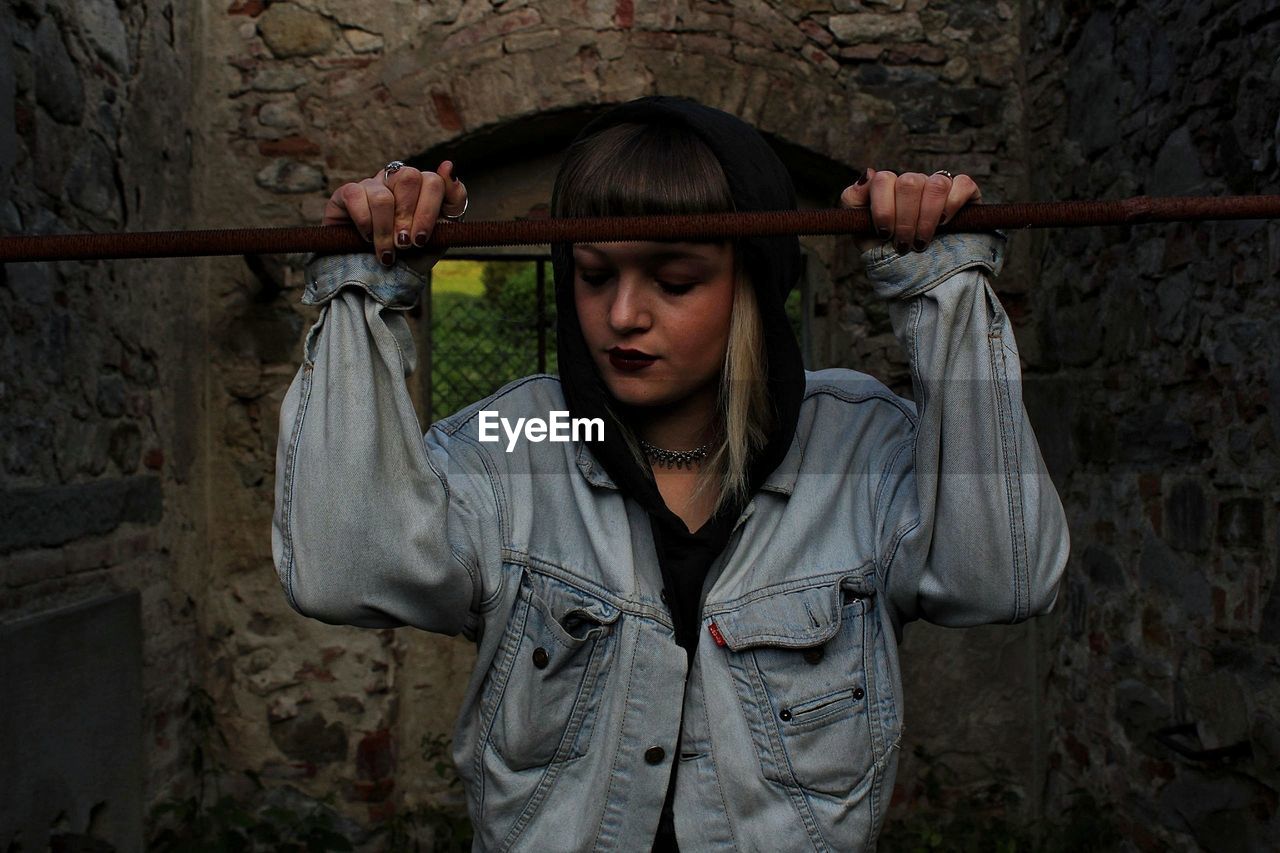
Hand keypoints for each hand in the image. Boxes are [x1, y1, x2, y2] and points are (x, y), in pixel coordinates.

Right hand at [321, 160, 468, 271]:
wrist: (378, 279)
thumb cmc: (412, 256)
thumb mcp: (440, 236)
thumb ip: (453, 202)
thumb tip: (448, 166)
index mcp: (423, 188)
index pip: (434, 181)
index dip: (429, 211)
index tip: (423, 239)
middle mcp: (397, 181)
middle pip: (410, 178)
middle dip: (409, 218)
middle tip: (405, 244)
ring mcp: (372, 184)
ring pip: (383, 196)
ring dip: (386, 231)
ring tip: (387, 252)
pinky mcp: (347, 194)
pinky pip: (357, 197)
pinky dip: (365, 225)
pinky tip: (366, 239)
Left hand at [840, 168, 981, 254]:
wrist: (923, 278)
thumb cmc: (891, 256)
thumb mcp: (863, 235)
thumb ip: (854, 202)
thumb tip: (867, 174)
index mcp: (888, 189)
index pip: (883, 180)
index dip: (883, 209)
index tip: (885, 234)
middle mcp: (912, 183)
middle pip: (908, 183)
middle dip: (905, 220)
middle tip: (904, 245)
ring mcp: (938, 185)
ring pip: (935, 185)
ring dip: (927, 219)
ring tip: (922, 243)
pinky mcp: (964, 193)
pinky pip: (961, 184)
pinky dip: (952, 205)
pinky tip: (945, 224)